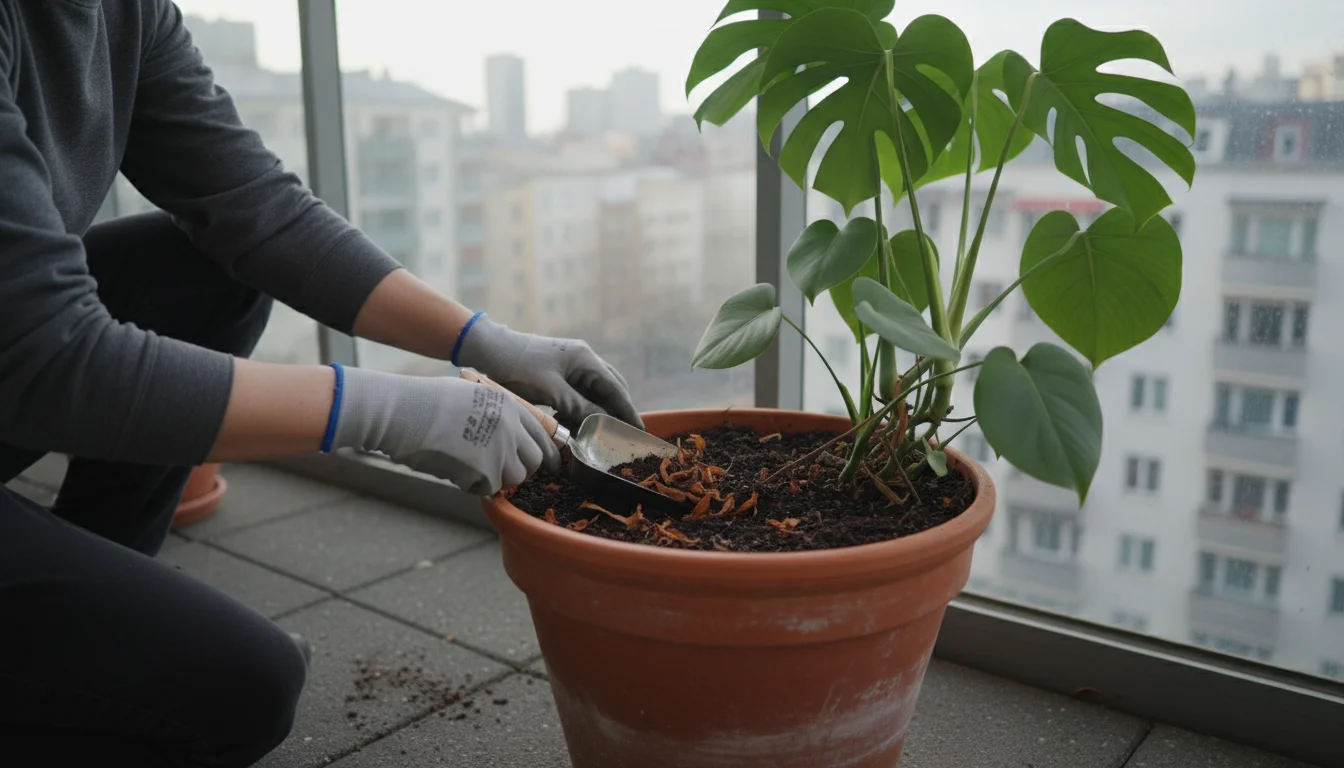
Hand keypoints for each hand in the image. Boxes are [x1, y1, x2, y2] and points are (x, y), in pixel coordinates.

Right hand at [330, 367, 559, 494]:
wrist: (403, 412)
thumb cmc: (426, 402)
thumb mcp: (471, 396)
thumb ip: (495, 415)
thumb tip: (506, 437)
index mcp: (509, 406)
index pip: (542, 435)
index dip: (541, 451)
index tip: (538, 462)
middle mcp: (511, 427)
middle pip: (533, 461)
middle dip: (518, 469)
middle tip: (496, 470)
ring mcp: (500, 450)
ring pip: (513, 478)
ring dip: (495, 479)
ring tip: (469, 466)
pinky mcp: (485, 471)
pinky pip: (487, 488)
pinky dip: (472, 485)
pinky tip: (453, 469)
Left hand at [456, 314, 642, 427]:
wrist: (488, 350)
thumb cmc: (518, 367)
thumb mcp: (551, 391)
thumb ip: (580, 407)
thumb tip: (602, 425)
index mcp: (585, 359)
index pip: (616, 388)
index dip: (628, 411)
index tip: (639, 431)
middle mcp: (583, 359)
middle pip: (610, 388)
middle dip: (617, 411)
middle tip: (623, 435)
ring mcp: (571, 364)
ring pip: (594, 391)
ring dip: (597, 411)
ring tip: (601, 433)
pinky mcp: (558, 372)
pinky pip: (578, 392)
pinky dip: (580, 408)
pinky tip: (576, 423)